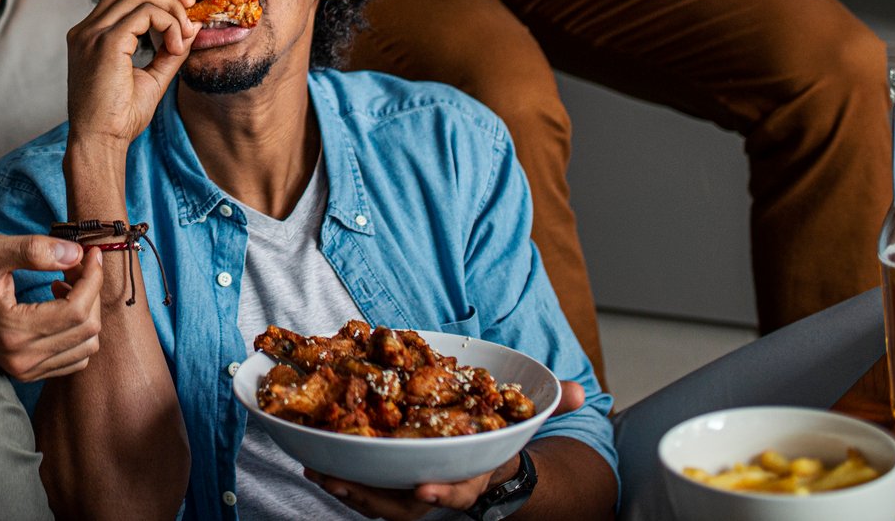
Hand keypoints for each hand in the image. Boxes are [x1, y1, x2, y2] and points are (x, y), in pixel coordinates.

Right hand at [0, 235, 106, 381]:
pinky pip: (74, 358)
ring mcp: (25, 370)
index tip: (90, 252)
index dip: (92, 278)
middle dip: (91, 291)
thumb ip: (34, 250)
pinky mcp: (27, 371)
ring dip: (86, 311)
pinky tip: (59, 304)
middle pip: (87, 329)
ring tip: (65, 282)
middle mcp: (21, 358)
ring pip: (86, 347)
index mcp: (13, 330)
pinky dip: (78, 331)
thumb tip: (77, 253)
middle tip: (75, 263)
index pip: (77, 310)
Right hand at [65, 0, 195, 150]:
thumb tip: (192, 27)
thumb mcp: (151, 78)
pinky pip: (145, 14)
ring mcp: (92, 34)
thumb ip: (169, 52)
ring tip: (185, 35)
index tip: (184, 11)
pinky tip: (175, 47)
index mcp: (90, 36)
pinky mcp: (106, 43)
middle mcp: (86, 30)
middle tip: (192, 7)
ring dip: (171, 9)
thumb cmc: (118, 118)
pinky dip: (168, 24)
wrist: (99, 143)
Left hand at [306, 381, 585, 517]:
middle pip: (406, 504)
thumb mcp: (524, 419)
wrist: (487, 459)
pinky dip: (342, 472)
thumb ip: (550, 402)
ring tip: (318, 468)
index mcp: (473, 472)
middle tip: (341, 480)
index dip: (445, 491)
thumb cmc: (499, 435)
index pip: (461, 489)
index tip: (426, 489)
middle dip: (374, 496)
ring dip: (349, 487)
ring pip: (380, 499)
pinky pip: (366, 483)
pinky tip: (314, 456)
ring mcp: (415, 485)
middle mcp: (441, 484)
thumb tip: (580, 390)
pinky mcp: (393, 478)